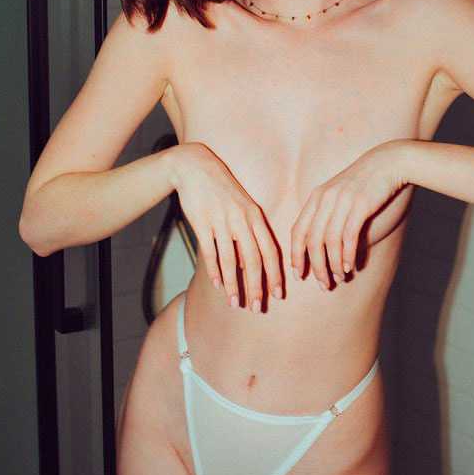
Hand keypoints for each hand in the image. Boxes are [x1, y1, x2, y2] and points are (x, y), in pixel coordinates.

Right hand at [169, 142, 281, 311]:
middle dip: (257, 286)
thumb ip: (250, 232)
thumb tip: (252, 263)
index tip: (277, 294)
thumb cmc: (222, 189)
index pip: (271, 251)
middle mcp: (241, 220)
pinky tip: (217, 284)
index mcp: (255, 216)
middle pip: (254, 260)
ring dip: (234, 284)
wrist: (196, 167)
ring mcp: (221, 222)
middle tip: (257, 307)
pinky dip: (215, 270)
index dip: (275, 274)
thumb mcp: (242, 206)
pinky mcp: (202, 223)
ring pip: (231, 260)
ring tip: (234, 302)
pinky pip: (210, 252)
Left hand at [290, 141, 409, 288]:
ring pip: (330, 241)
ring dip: (333, 264)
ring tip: (338, 278)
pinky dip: (347, 255)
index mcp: (316, 197)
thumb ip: (330, 216)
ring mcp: (342, 201)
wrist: (388, 162)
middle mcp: (325, 199)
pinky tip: (350, 266)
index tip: (298, 274)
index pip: (298, 231)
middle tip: (323, 284)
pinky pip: (348, 236)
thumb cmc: (365, 183)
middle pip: (312, 240)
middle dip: (315, 266)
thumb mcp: (340, 194)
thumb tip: (328, 249)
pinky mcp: (360, 204)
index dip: (296, 255)